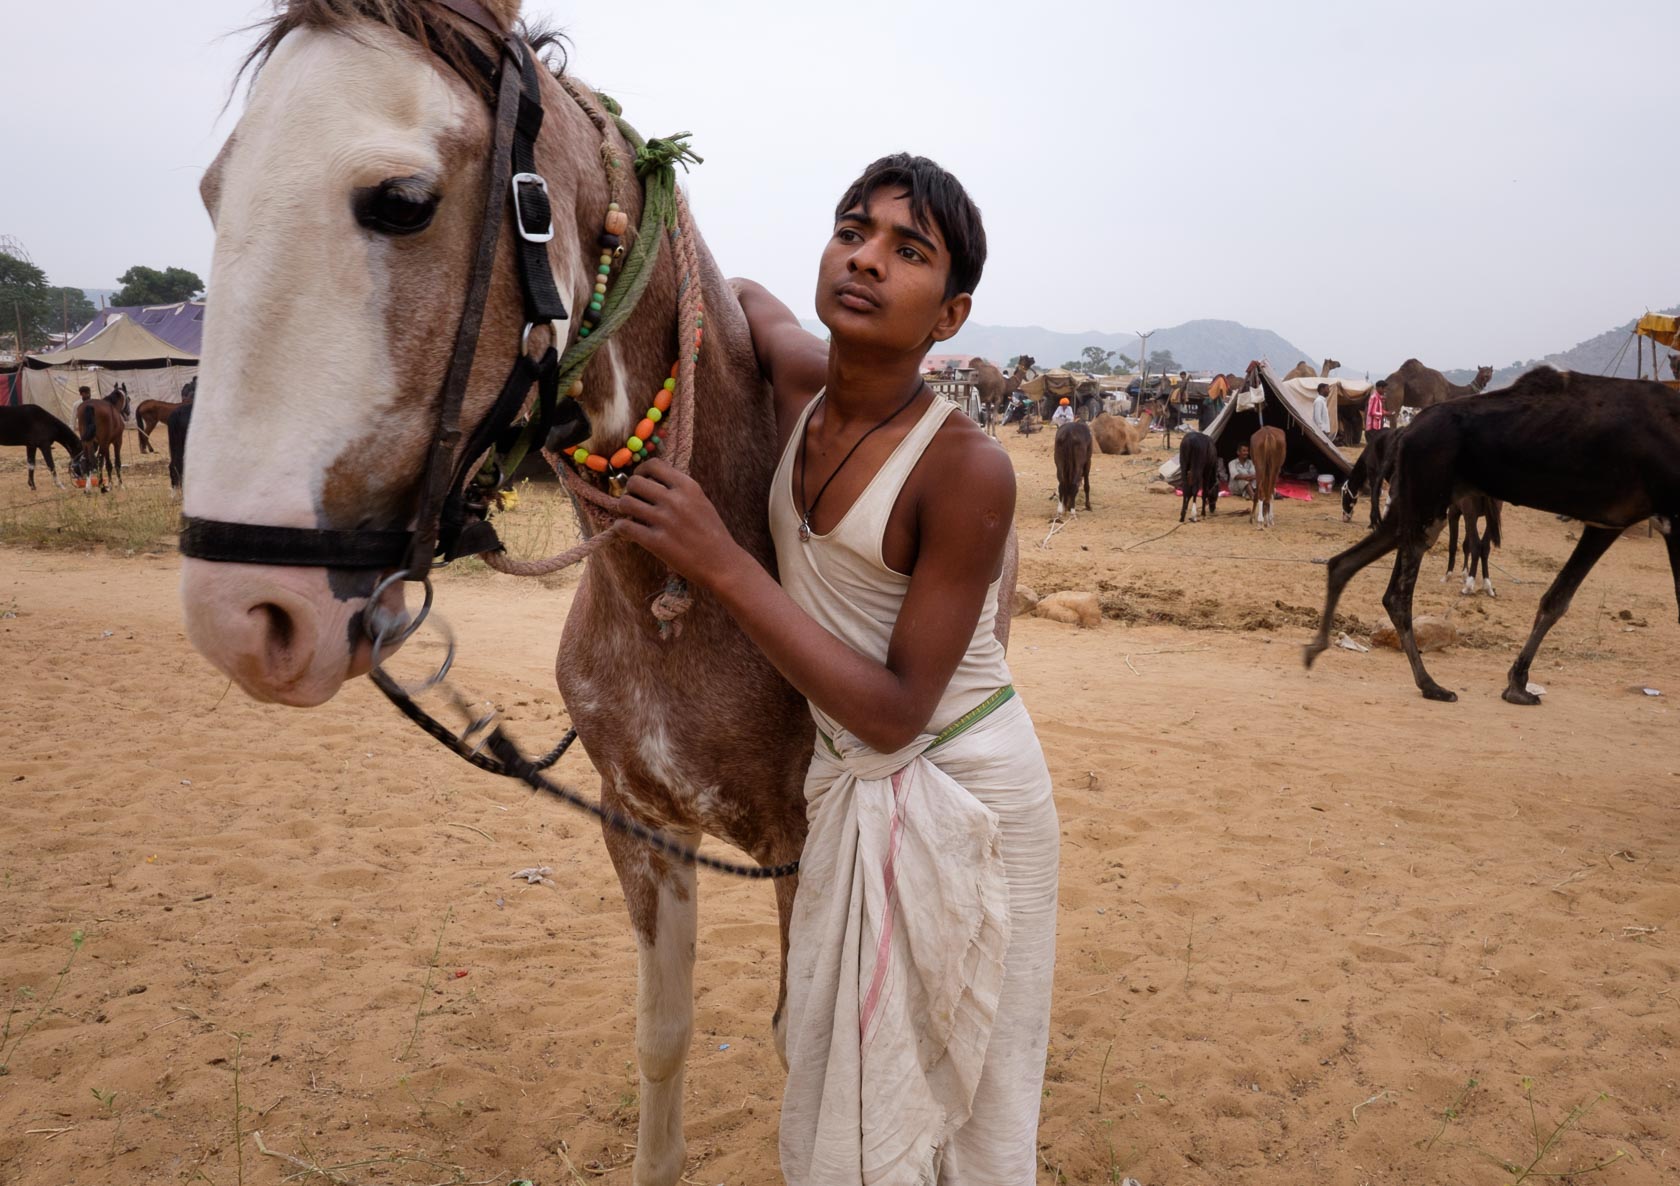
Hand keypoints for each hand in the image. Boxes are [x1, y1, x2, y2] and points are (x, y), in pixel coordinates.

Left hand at [618, 459, 743, 586]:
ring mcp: (664, 520)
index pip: (653, 465)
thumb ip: (679, 489)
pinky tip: (628, 531)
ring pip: (625, 503)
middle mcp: (675, 500)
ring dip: (624, 509)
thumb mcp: (700, 501)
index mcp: (688, 486)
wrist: (721, 563)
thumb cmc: (711, 533)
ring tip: (630, 516)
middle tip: (634, 501)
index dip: (641, 471)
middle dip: (630, 491)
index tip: (640, 480)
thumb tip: (651, 481)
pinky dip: (621, 528)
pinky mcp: (655, 542)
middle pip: (635, 482)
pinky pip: (624, 527)